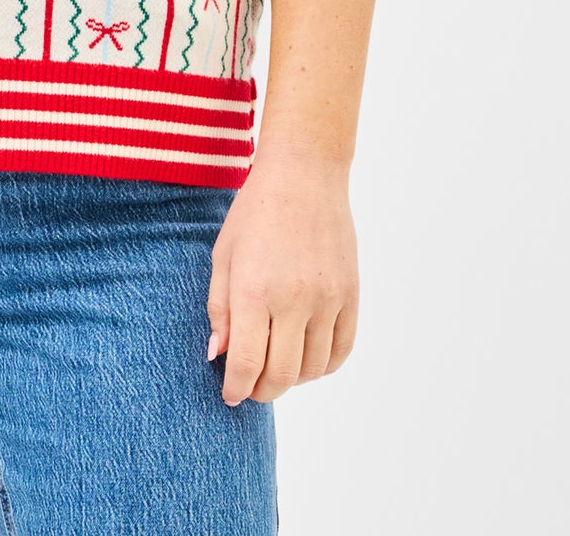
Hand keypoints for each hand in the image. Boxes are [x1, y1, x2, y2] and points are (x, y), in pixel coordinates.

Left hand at [206, 146, 358, 405]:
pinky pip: (341, 351)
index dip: (236, 388)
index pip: (246, 363)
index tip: (230, 395)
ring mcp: (328, 299)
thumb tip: (218, 355)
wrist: (304, 174)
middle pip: (282, 375)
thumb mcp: (224, 255)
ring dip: (293, 379)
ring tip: (277, 366)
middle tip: (250, 386)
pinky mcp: (351, 295)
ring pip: (313, 369)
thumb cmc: (255, 212)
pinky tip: (306, 357)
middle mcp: (294, 299)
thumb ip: (220, 309)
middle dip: (262, 390)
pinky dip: (323, 366)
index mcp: (255, 289)